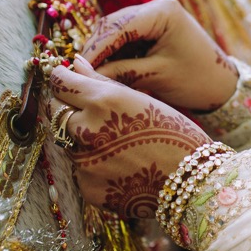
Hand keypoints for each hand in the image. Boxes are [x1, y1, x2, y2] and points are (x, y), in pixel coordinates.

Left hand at [48, 56, 208, 220]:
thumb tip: (74, 63)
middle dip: (70, 109)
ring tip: (121, 147)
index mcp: (104, 101)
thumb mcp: (142, 100)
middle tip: (99, 116)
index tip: (67, 80)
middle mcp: (88, 130)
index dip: (63, 80)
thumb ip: (102, 82)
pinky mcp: (88, 187)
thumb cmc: (176, 134)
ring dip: (85, 140)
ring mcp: (85, 162)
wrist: (193, 182)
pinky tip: (123, 168)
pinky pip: (82, 171)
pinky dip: (96, 167)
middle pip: (56, 112)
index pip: (60, 83)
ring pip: (69, 142)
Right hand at [81, 0, 238, 113]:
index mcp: (163, 11)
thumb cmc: (197, 81)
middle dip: (96, 51)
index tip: (76, 70)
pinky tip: (105, 73)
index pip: (118, 27)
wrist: (223, 87)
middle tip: (78, 75)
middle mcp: (156, 7)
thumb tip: (83, 73)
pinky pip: (124, 40)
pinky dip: (113, 56)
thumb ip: (120, 72)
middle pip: (112, 26)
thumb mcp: (157, 77)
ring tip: (90, 76)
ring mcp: (153, 17)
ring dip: (102, 54)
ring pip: (114, 33)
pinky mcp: (151, 30)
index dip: (95, 49)